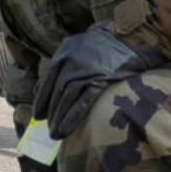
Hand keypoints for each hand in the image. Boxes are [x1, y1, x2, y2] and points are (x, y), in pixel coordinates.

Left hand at [34, 25, 162, 138]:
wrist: (132, 37)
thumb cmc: (103, 46)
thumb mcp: (76, 48)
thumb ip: (60, 66)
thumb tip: (38, 88)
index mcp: (64, 51)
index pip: (47, 79)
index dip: (41, 100)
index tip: (37, 115)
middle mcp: (72, 60)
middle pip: (56, 91)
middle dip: (51, 112)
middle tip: (48, 128)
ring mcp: (87, 70)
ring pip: (67, 97)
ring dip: (59, 118)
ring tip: (56, 133)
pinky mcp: (101, 79)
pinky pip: (83, 102)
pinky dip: (73, 117)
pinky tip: (67, 129)